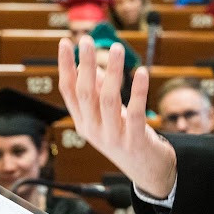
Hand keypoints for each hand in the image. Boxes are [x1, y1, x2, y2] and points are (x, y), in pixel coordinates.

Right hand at [58, 37, 176, 197]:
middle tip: (86, 41)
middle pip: (85, 93)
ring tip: (116, 49)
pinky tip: (142, 72)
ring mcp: (113, 137)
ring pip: (108, 100)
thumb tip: (90, 66)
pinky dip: (138, 92)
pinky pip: (134, 113)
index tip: (65, 42)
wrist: (148, 173)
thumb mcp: (108, 116)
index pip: (69, 91)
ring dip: (112, 72)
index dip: (65, 66)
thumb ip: (99, 92)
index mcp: (83, 122)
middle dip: (84, 65)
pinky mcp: (134, 141)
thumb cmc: (127, 137)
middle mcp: (93, 130)